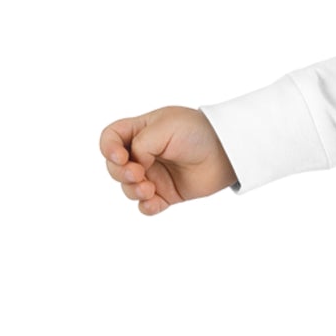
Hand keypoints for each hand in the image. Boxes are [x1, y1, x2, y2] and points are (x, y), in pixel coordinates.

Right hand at [99, 106, 236, 215]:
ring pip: (128, 188)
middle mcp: (144, 153)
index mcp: (141, 131)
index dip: (107, 148)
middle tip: (138, 174)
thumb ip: (140, 145)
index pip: (110, 138)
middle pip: (115, 167)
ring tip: (150, 189)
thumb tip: (134, 165)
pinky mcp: (167, 193)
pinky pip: (147, 206)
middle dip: (121, 173)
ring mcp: (155, 174)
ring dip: (133, 191)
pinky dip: (146, 207)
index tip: (120, 157)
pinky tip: (154, 203)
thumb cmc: (198, 132)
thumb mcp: (164, 128)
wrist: (228, 151)